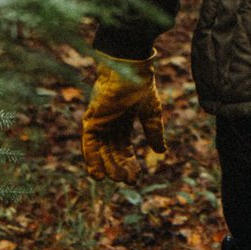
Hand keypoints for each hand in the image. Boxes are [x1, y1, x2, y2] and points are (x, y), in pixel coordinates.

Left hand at [81, 53, 166, 183]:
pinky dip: (92, 159)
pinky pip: (89, 144)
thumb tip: (161, 152)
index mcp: (124, 119)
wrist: (131, 68)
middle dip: (120, 167)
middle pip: (113, 151)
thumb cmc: (142, 84)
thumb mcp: (152, 112)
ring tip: (116, 180)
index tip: (136, 177)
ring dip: (107, 166)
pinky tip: (98, 174)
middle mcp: (110, 122)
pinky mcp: (92, 120)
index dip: (129, 162)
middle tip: (129, 181)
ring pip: (101, 150)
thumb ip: (154, 131)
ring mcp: (100, 121)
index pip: (124, 147)